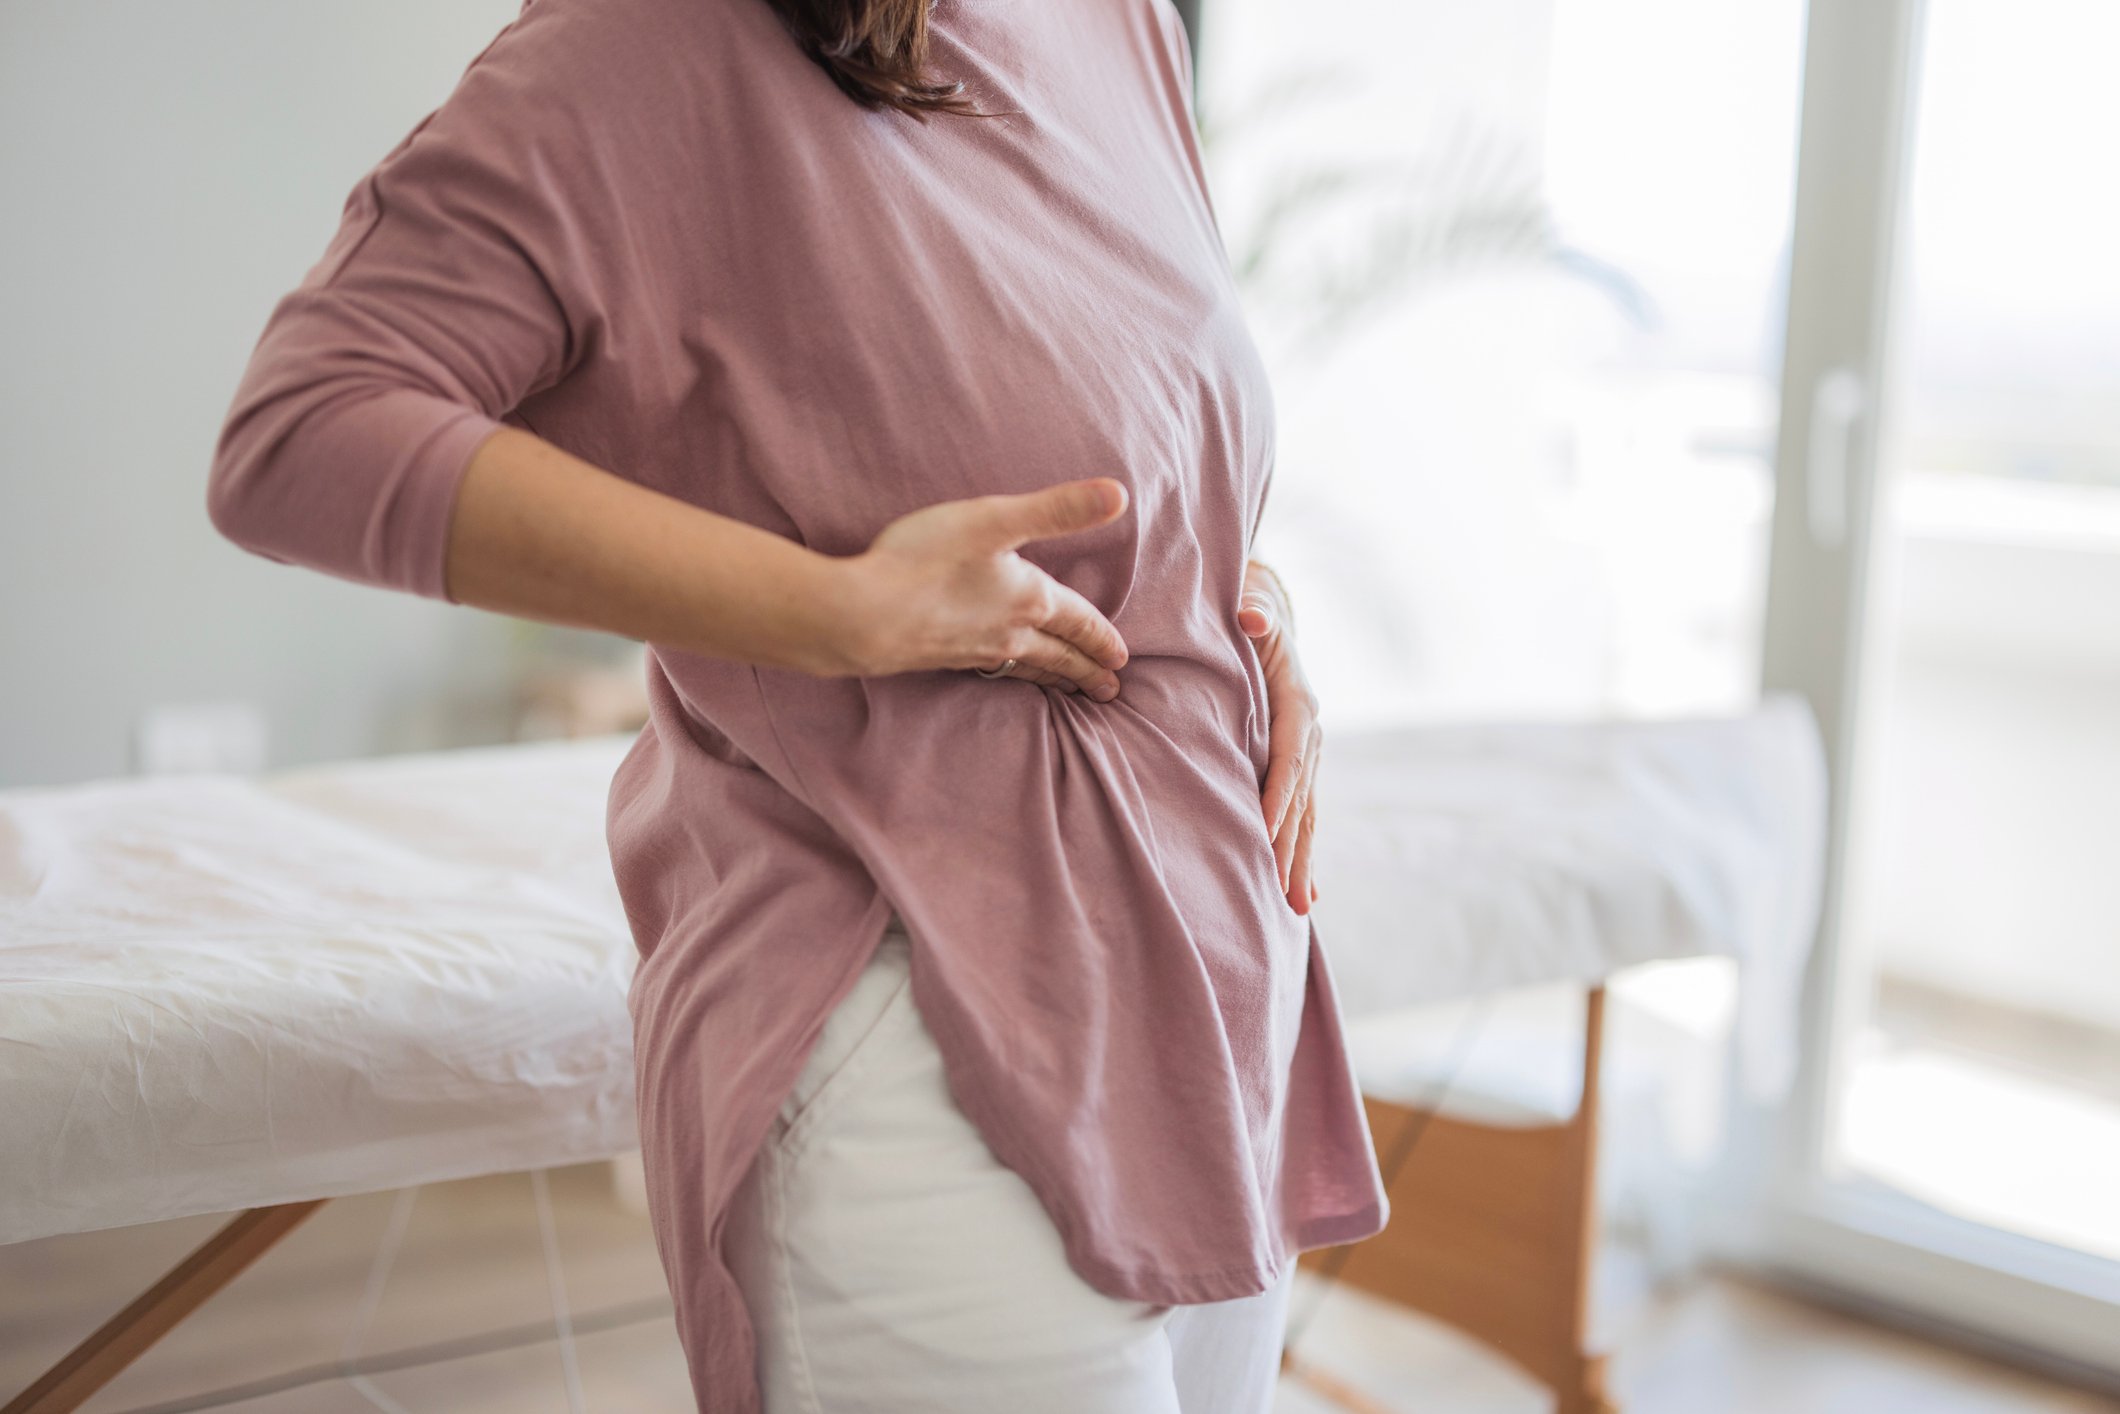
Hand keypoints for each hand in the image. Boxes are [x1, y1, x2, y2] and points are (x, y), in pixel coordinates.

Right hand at [835, 478, 1131, 698]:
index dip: (1102, 637)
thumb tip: (1120, 495)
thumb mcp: (994, 521)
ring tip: (1069, 692)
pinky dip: (1011, 675)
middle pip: (1057, 654)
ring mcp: (973, 649)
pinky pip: (992, 670)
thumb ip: (1057, 509)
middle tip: (1109, 691)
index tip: (1121, 659)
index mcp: (1029, 598)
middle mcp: (1008, 631)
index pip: (1079, 621)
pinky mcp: (942, 658)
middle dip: (1085, 670)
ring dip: (1052, 678)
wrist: (861, 616)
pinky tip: (999, 669)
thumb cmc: (925, 561)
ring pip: (1026, 666)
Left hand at [1239, 560, 1320, 913]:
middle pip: (1301, 800)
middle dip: (1293, 848)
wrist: (1266, 609)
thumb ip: (1254, 613)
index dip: (1276, 797)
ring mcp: (1309, 753)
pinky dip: (1302, 852)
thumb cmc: (1248, 608)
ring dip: (1301, 862)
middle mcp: (1311, 732)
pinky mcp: (1298, 765)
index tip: (1261, 835)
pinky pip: (1302, 814)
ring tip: (1298, 908)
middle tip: (1283, 896)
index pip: (1288, 758)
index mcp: (1299, 702)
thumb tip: (1252, 618)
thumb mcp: (1251, 602)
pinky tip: (1304, 894)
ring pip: (1305, 815)